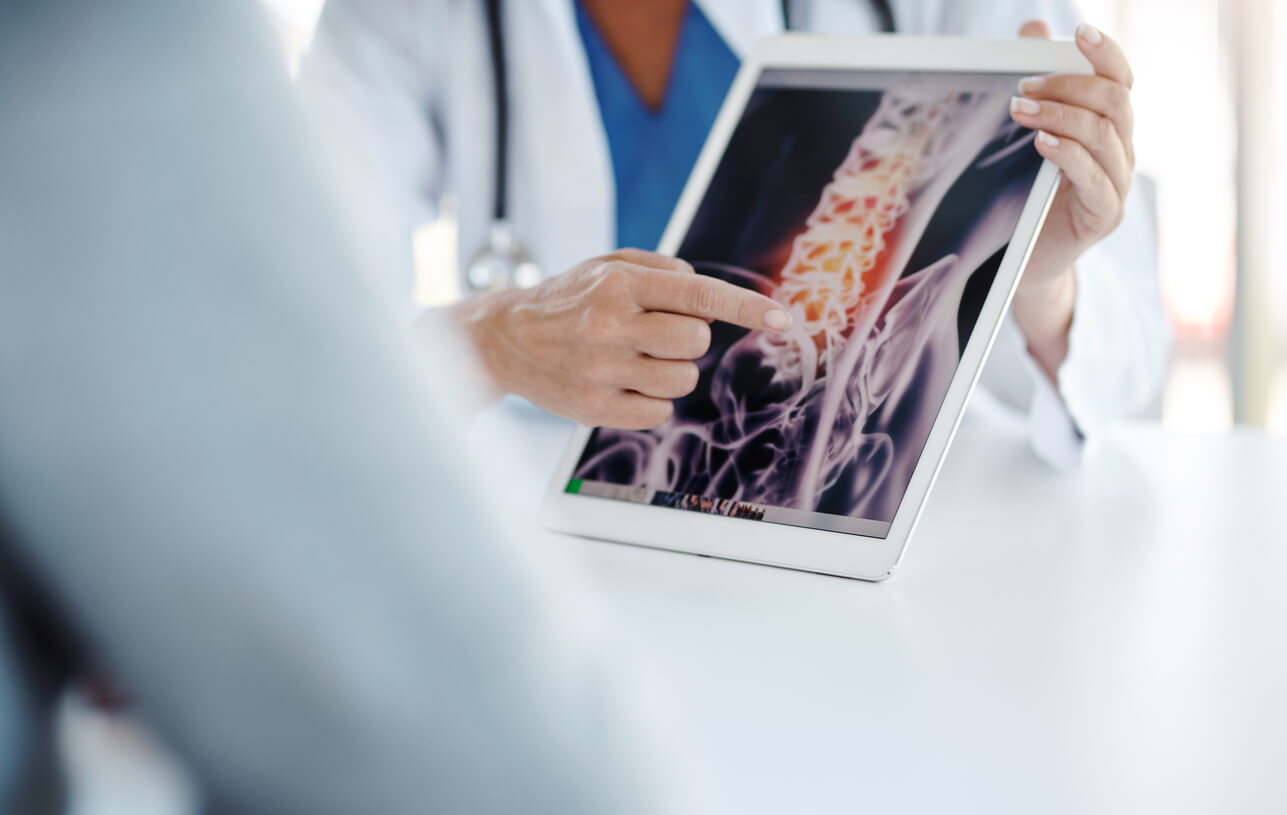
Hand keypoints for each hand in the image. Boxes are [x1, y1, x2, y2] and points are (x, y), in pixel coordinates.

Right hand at [453, 250, 791, 429]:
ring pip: (682, 380)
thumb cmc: (567, 297)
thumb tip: (705, 290)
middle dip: (689, 337)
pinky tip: (624, 382)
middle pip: (696, 341)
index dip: (747, 308)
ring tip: (637, 356)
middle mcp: (609, 326)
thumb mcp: (607, 263)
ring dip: (672, 369)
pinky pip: (658, 412)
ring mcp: (601, 371)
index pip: (699, 296)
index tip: (783, 317)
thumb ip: (662, 268)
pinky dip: (652, 399)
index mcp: (618, 285)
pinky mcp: (594, 409)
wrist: (504, 339)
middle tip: (657, 330)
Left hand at [1007, 20, 1135, 379]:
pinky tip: (1041, 144)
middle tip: (1022, 87)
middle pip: (1114, 102)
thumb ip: (1038, 84)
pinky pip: (1095, 178)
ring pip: (1105, 135)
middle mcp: (1122, 152)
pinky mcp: (1104, 216)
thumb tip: (1035, 29)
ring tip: (1019, 110)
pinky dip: (1069, 154)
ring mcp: (1117, 185)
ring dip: (1061, 116)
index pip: (1120, 80)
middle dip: (1068, 86)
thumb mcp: (1031, 136)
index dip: (1106, 54)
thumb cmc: (1030, 196)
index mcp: (1110, 128)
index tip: (1079, 33)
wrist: (1028, 262)